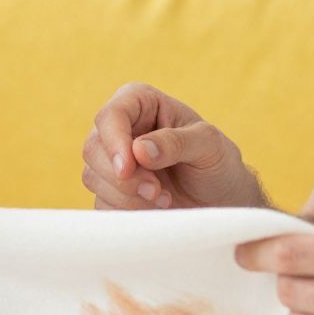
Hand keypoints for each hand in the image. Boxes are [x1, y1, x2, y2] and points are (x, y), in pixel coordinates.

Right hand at [81, 83, 267, 210]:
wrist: (220, 200)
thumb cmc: (217, 162)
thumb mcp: (209, 145)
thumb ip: (176, 142)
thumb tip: (139, 150)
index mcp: (140, 103)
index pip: (110, 116)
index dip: (114, 143)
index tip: (128, 169)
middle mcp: (120, 128)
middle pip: (93, 149)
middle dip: (124, 177)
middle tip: (156, 192)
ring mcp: (111, 160)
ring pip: (93, 177)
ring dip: (128, 197)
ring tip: (164, 199)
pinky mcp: (109, 190)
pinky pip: (101, 202)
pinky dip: (126, 212)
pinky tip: (153, 210)